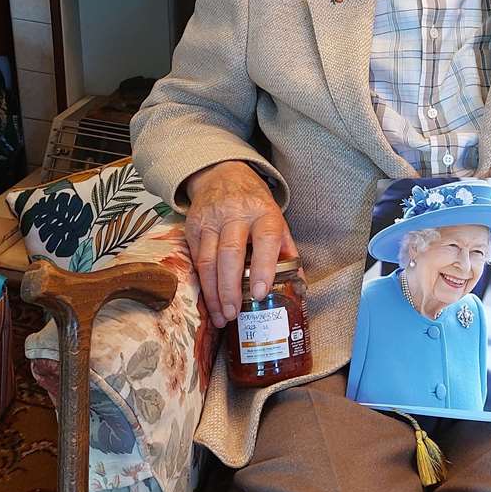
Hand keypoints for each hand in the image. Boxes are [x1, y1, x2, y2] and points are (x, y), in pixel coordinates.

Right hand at [183, 161, 295, 327]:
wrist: (224, 175)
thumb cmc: (255, 205)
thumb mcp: (277, 220)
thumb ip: (286, 252)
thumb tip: (298, 288)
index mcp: (263, 212)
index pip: (265, 239)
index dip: (263, 267)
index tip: (259, 293)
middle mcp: (235, 214)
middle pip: (231, 253)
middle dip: (230, 288)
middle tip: (234, 313)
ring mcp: (210, 220)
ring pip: (207, 260)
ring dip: (213, 293)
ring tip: (221, 317)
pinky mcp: (192, 227)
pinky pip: (194, 260)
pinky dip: (202, 284)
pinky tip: (209, 303)